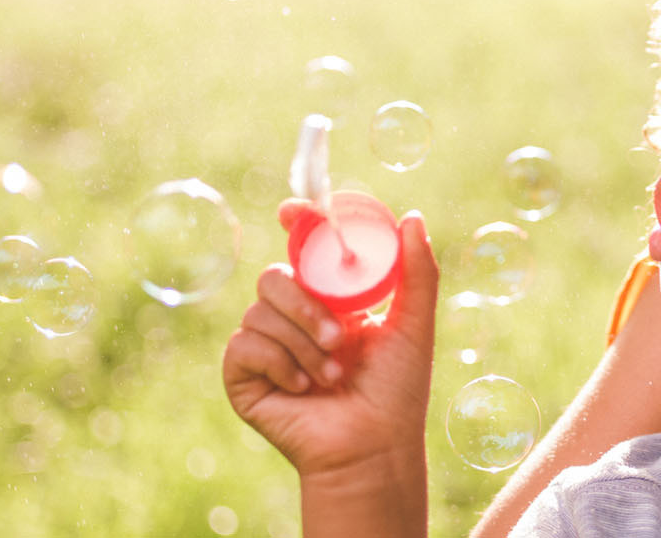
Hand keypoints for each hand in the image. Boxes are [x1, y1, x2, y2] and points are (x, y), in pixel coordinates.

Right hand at [222, 199, 439, 478]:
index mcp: (330, 301)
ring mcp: (266, 347)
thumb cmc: (397, 392)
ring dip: (301, 345)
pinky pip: (243, 346)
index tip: (292, 212)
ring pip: (258, 312)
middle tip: (338, 338)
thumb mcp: (413, 325)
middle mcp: (294, 319)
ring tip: (331, 377)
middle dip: (305, 304)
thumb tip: (413, 216)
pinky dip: (278, 364)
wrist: (372, 448)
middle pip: (273, 277)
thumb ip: (416, 272)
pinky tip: (302, 389)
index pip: (302, 253)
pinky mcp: (243, 377)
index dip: (294, 226)